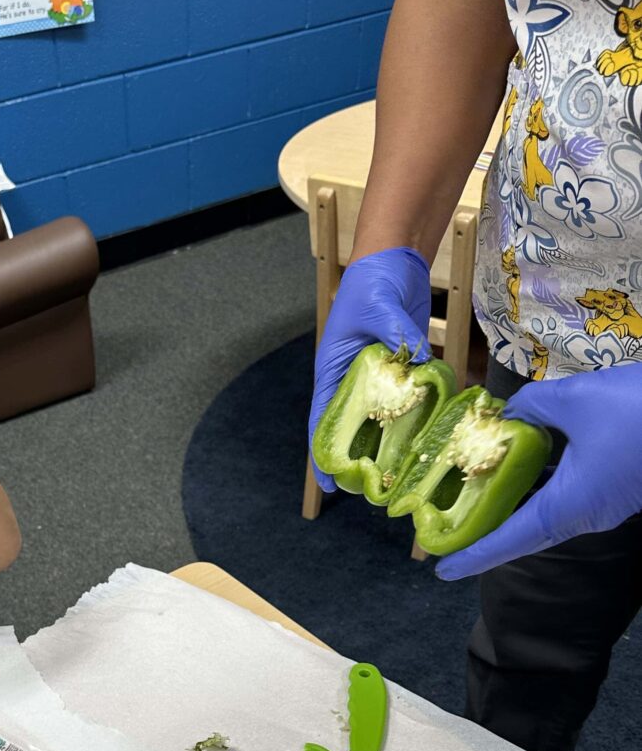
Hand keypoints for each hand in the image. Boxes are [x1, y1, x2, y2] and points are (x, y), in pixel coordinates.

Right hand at [308, 247, 431, 492]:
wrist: (394, 260)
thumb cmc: (373, 281)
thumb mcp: (380, 307)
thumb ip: (395, 335)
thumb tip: (416, 362)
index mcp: (332, 370)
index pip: (323, 420)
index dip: (324, 455)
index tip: (330, 485)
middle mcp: (352, 380)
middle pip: (350, 428)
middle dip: (357, 460)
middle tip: (373, 491)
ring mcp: (378, 378)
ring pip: (379, 420)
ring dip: (387, 445)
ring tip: (399, 475)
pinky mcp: (401, 371)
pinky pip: (406, 402)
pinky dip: (414, 420)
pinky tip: (428, 439)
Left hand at [437, 363, 641, 579]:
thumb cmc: (641, 409)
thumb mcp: (575, 399)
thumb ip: (532, 406)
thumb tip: (510, 412)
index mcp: (569, 506)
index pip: (509, 540)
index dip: (473, 555)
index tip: (441, 569)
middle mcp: (585, 515)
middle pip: (524, 533)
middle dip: (485, 533)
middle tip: (447, 529)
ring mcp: (604, 505)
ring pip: (546, 513)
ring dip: (512, 507)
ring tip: (472, 497)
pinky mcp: (617, 489)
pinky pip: (567, 496)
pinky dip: (539, 487)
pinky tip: (520, 466)